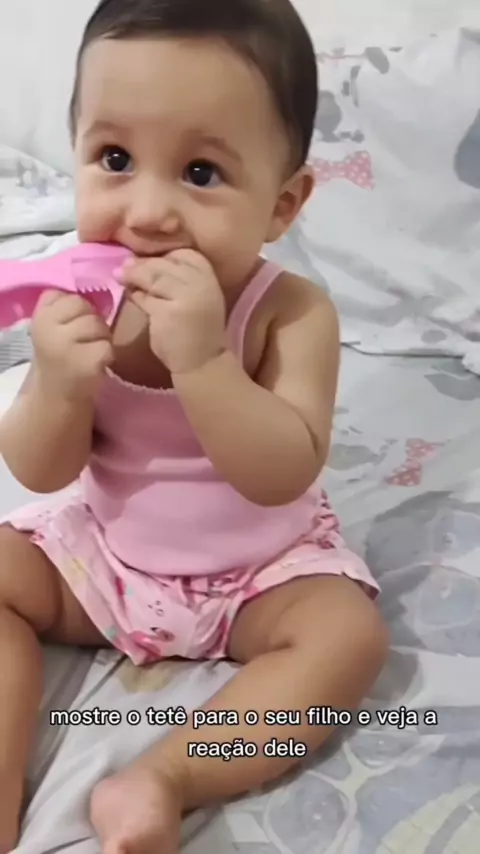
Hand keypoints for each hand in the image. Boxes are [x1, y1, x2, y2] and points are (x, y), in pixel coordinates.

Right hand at [31, 291, 113, 399]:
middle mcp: (48, 329)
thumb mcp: (53, 326)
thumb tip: (93, 289)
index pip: (69, 296)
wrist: (57, 395)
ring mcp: (65, 346)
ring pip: (98, 325)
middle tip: (86, 340)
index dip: (79, 309)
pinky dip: (108, 355)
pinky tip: (97, 364)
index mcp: (40, 316)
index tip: (72, 326)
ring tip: (91, 351)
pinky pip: (107, 347)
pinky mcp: (85, 363)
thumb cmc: (60, 354)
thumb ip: (65, 305)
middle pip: (85, 308)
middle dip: (92, 321)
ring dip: (102, 338)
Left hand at [119, 250, 225, 373]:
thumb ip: (174, 279)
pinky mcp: (167, 312)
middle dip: (141, 264)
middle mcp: (200, 282)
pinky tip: (130, 295)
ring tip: (120, 276)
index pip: (182, 253)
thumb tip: (135, 260)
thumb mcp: (192, 296)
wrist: (203, 362)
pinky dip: (135, 295)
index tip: (146, 261)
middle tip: (123, 267)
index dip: (162, 255)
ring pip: (152, 277)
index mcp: (208, 275)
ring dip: (133, 276)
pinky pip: (145, 298)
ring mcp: (185, 296)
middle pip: (164, 263)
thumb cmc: (195, 329)